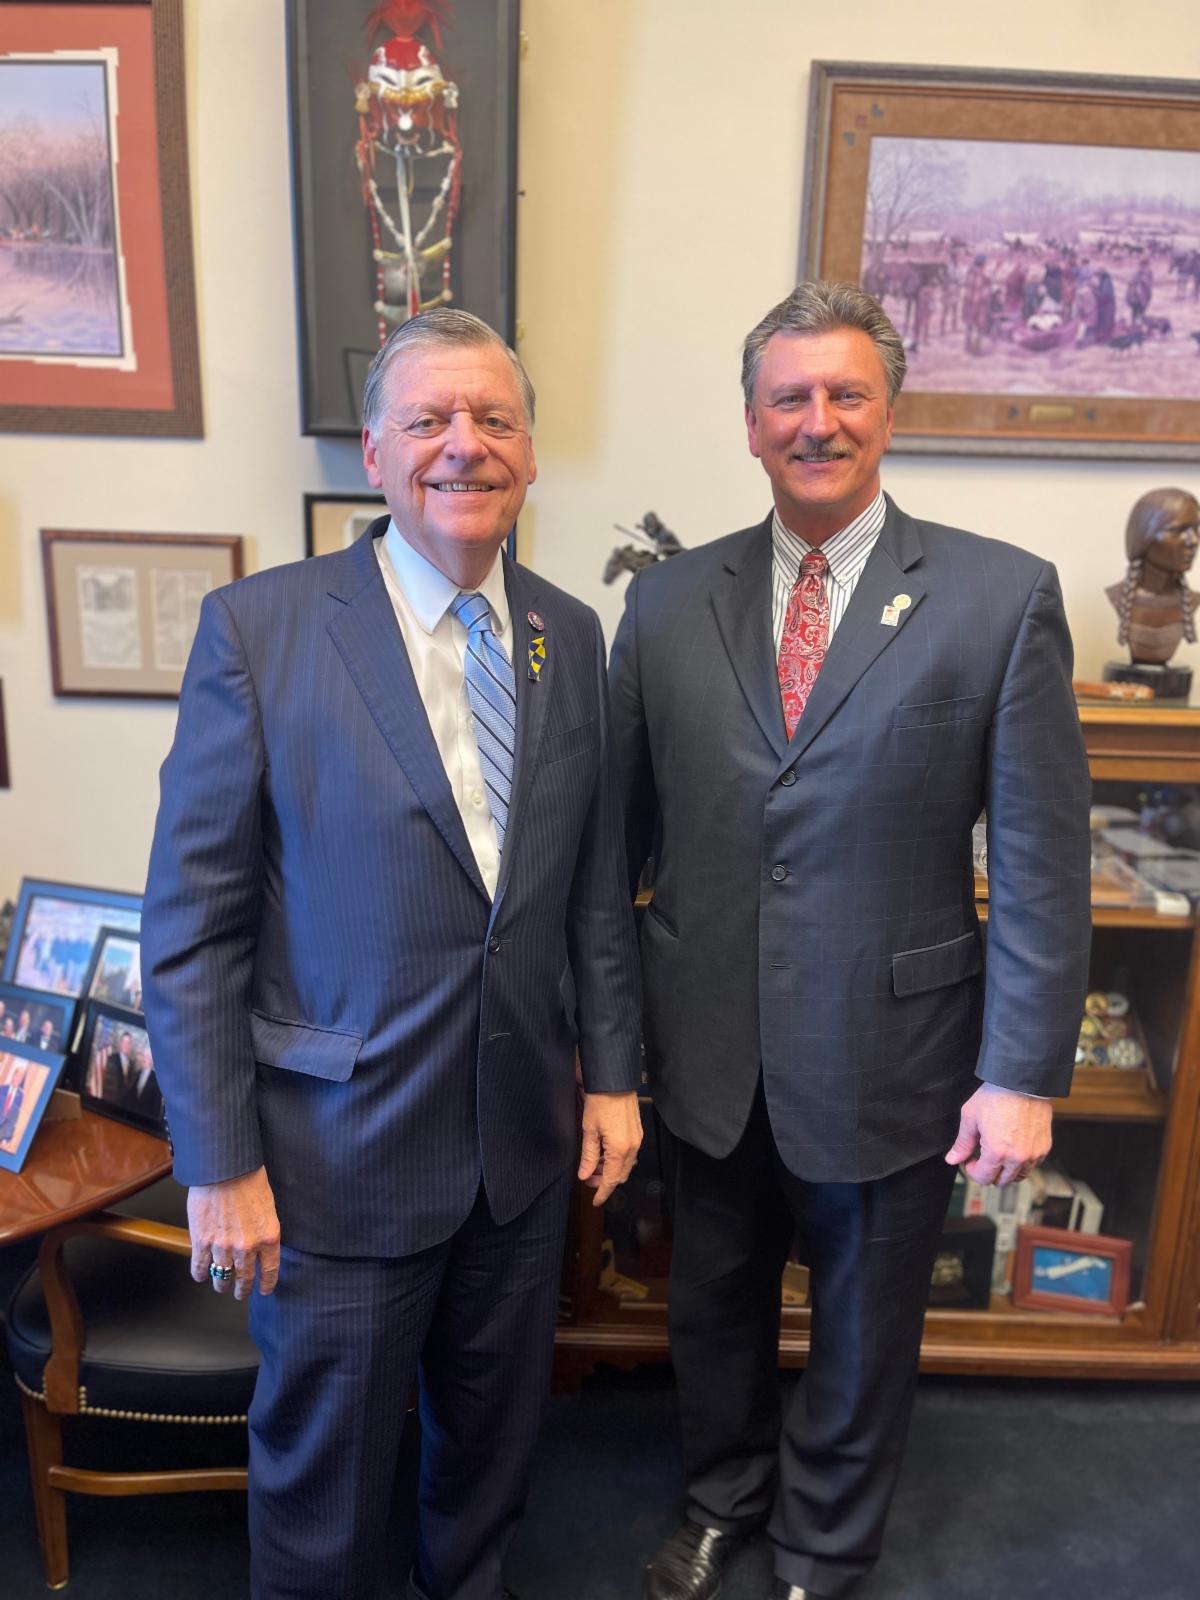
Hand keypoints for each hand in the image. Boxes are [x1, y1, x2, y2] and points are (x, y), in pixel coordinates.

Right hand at [188, 1165, 280, 1299]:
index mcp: (268, 1236)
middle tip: (241, 1293)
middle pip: (245, 1278)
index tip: (264, 1290)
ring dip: (222, 1285)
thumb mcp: (268, 1207)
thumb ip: (264, 1229)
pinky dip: (200, 1274)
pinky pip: (200, 1267)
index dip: (266, 1284)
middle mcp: (247, 1247)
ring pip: (222, 1277)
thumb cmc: (249, 1180)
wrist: (225, 1169)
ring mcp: (223, 1247)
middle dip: (243, 1289)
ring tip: (222, 1287)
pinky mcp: (202, 1242)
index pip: (269, 1270)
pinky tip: (202, 1276)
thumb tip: (261, 1244)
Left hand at [578, 1090, 642, 1207]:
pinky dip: (617, 1159)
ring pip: (625, 1164)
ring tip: (594, 1166)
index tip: (596, 1201)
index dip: (603, 1193)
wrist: (613, 1079)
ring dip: (611, 1169)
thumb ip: (589, 1156)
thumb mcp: (589, 1130)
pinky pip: (629, 1153)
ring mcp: (637, 1138)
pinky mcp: (637, 1131)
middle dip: (605, 1181)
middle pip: (621, 1175)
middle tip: (588, 1179)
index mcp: (620, 1149)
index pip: (612, 1180)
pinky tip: (604, 1153)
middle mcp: (633, 1146)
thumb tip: (585, 1175)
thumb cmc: (600, 1101)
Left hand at [944, 1083, 1052, 1186]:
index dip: (972, 1171)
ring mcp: (1033, 1154)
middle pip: (1002, 1181)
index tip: (970, 1160)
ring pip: (1018, 1176)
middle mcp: (1017, 1158)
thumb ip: (962, 1143)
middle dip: (989, 1172)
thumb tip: (952, 1159)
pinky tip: (1013, 1147)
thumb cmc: (996, 1096)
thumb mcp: (971, 1118)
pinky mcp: (1044, 1147)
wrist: (1022, 1082)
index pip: (983, 1178)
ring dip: (1006, 1170)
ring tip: (998, 1152)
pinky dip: (1021, 1162)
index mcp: (997, 1153)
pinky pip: (1032, 1165)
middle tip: (982, 1157)